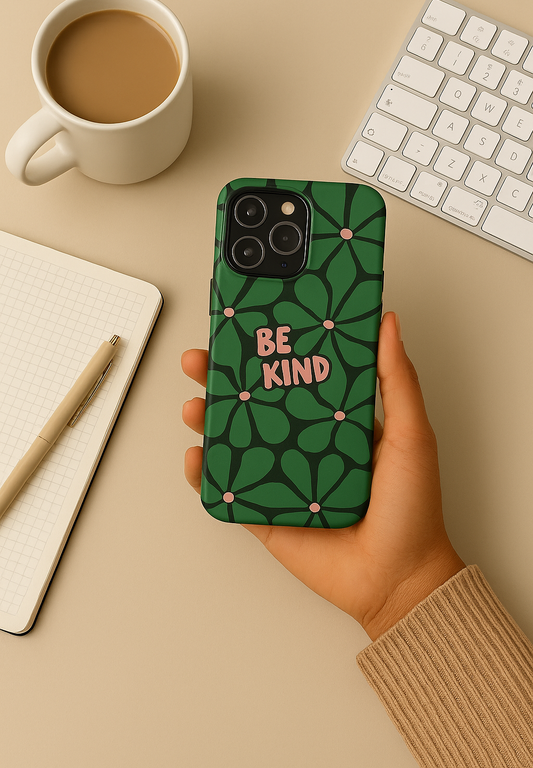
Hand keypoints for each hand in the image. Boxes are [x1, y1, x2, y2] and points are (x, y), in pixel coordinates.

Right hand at [182, 312, 464, 639]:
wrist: (397, 580)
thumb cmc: (412, 509)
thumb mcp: (410, 434)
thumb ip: (396, 378)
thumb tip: (387, 322)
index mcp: (334, 420)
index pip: (292, 375)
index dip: (266, 352)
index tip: (244, 328)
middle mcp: (303, 444)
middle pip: (253, 402)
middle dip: (222, 379)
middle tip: (201, 360)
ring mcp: (280, 478)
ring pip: (233, 441)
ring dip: (207, 419)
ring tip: (195, 405)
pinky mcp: (263, 512)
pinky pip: (226, 489)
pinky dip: (205, 473)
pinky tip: (197, 456)